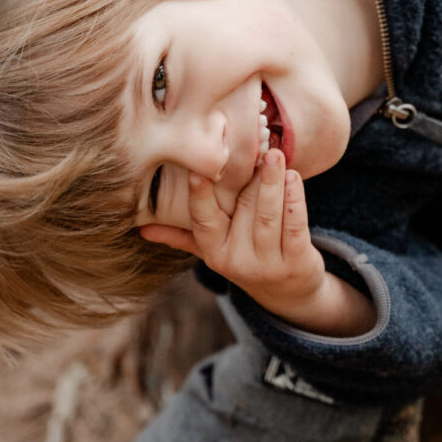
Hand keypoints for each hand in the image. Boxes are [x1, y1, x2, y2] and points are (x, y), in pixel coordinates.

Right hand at [140, 148, 327, 322]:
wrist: (288, 294)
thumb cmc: (247, 258)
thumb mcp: (213, 251)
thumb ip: (183, 236)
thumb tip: (142, 229)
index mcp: (215, 253)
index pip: (204, 223)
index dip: (200, 199)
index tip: (198, 172)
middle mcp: (240, 261)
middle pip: (244, 213)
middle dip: (251, 180)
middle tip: (256, 148)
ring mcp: (270, 264)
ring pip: (270, 218)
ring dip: (273, 184)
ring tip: (275, 156)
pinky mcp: (298, 262)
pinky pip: (296, 227)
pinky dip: (295, 200)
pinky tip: (294, 177)